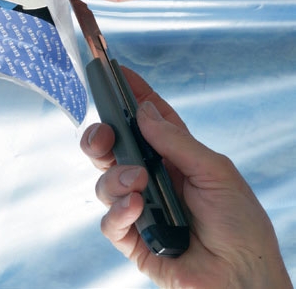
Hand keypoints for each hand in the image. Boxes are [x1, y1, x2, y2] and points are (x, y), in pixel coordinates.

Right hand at [81, 67, 290, 287]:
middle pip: (112, 148)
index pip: (145, 118)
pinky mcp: (133, 238)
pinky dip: (119, 213)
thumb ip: (175, 141)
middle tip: (104, 138)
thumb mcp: (214, 171)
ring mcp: (140, 206)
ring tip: (139, 186)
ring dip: (116, 179)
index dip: (130, 95)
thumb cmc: (240, 224)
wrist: (242, 280)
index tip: (114, 74)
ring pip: (105, 182)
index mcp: (174, 155)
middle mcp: (152, 176)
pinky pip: (109, 221)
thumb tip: (142, 111)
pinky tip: (137, 210)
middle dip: (100, 137)